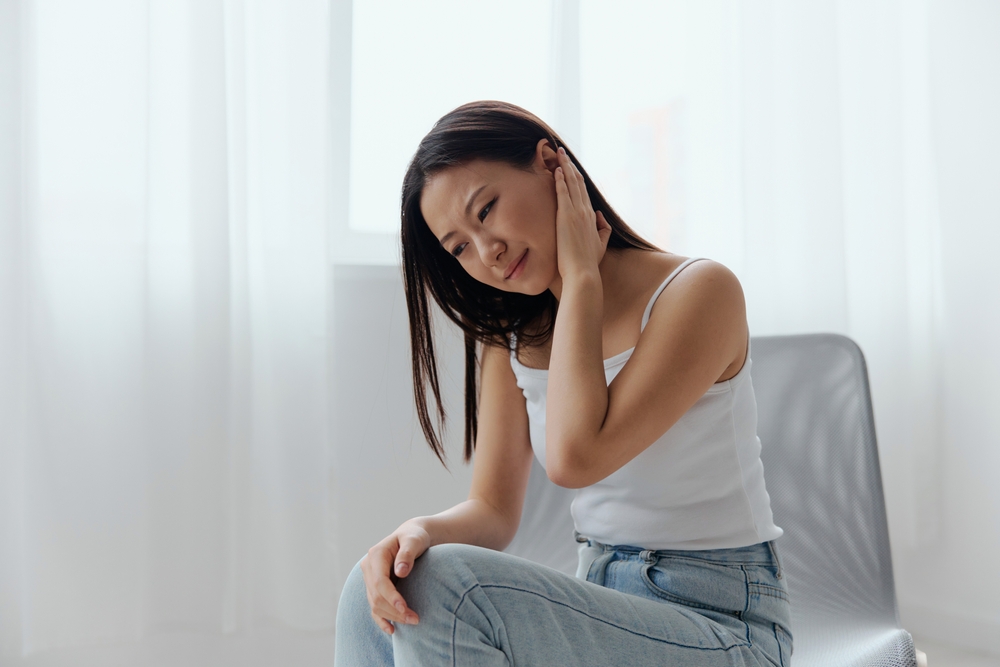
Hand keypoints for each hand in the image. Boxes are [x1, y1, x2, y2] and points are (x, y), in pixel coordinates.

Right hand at [360, 521, 430, 633]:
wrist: (411, 537)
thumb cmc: (415, 537)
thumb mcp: (414, 540)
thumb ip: (408, 554)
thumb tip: (400, 572)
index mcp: (376, 554)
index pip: (380, 582)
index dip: (391, 597)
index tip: (405, 609)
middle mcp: (369, 567)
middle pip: (376, 596)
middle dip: (394, 610)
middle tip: (416, 619)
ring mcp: (369, 578)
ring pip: (375, 604)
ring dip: (392, 616)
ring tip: (413, 621)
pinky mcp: (373, 587)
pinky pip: (374, 607)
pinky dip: (381, 620)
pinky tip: (391, 630)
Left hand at [553, 147, 611, 282]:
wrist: (583, 272)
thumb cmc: (588, 262)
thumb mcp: (600, 244)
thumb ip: (602, 229)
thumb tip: (600, 216)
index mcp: (592, 217)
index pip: (583, 192)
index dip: (577, 177)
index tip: (571, 166)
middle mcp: (586, 211)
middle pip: (578, 183)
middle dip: (570, 166)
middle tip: (562, 153)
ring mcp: (576, 213)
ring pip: (571, 184)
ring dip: (565, 167)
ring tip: (558, 154)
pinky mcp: (566, 217)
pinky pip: (563, 193)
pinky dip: (561, 180)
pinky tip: (557, 169)